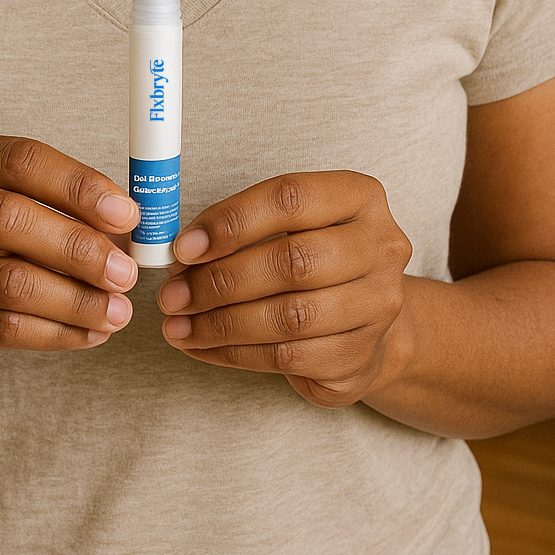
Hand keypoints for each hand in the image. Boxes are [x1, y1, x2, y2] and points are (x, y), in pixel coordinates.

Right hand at [0, 134, 139, 380]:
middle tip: (125, 272)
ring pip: (8, 282)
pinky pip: (3, 328)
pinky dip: (58, 332)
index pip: (20, 159)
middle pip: (6, 217)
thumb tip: (130, 226)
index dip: (78, 185)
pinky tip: (91, 332)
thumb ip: (66, 207)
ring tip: (117, 310)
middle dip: (77, 247)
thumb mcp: (17, 205)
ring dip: (75, 300)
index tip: (127, 214)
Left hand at [157, 171, 411, 406]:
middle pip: (293, 261)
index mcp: (360, 197)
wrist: (366, 320)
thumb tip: (184, 253)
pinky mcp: (361, 356)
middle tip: (173, 294)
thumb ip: (243, 228)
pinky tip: (202, 346)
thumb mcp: (290, 224)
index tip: (184, 247)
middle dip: (221, 280)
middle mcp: (381, 248)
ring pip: (289, 317)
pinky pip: (287, 357)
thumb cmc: (315, 259)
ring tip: (178, 324)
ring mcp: (378, 305)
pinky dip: (234, 353)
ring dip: (221, 323)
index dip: (231, 221)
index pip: (291, 197)